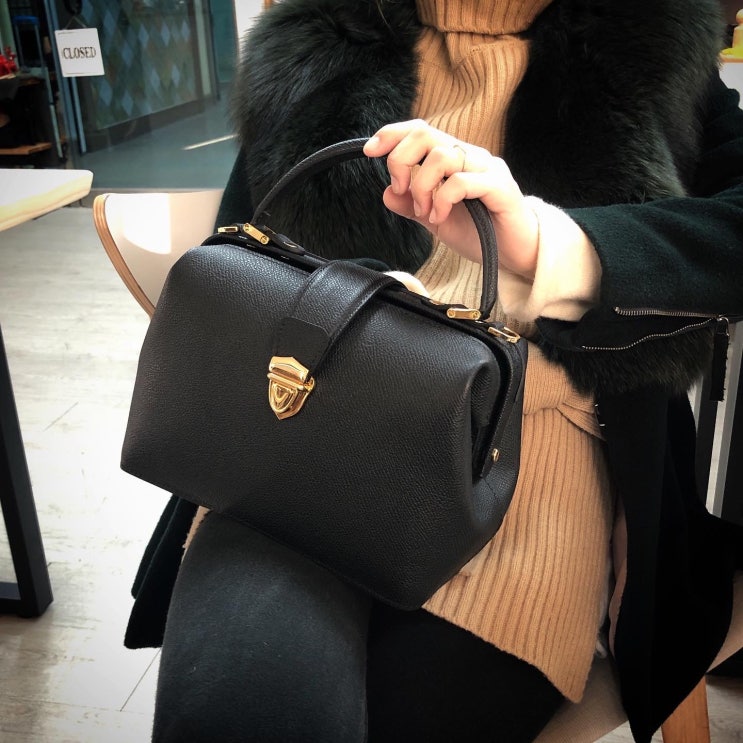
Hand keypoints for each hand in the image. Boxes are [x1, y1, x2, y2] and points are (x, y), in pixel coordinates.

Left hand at [363, 120, 538, 278]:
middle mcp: (470, 156)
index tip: (369, 151)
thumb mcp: (436, 219)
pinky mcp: (500, 187)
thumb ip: (412, 205)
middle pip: (426, 134)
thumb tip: (386, 192)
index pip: (420, 130)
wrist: (515, 253)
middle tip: (401, 190)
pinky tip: (439, 218)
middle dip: (402, 160)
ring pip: (442, 156)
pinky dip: (441, 200)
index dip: (392, 134)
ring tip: (425, 213)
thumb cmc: (481, 232)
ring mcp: (487, 169)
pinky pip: (461, 181)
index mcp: (454, 158)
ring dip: (422, 187)